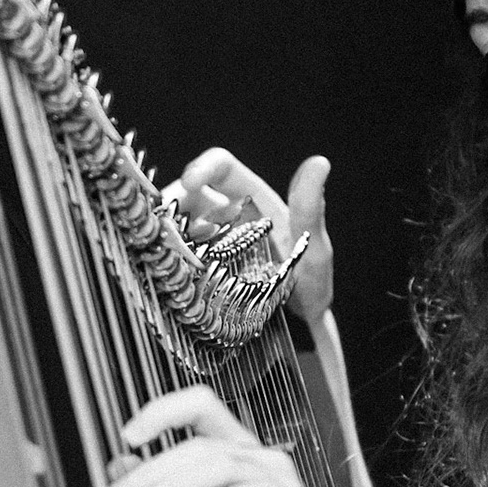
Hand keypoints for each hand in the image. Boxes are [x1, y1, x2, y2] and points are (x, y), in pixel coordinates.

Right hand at [162, 148, 333, 322]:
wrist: (300, 324)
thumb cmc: (311, 281)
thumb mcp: (315, 249)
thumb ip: (310, 209)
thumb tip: (320, 162)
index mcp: (252, 198)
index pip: (222, 168)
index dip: (202, 168)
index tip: (189, 183)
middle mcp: (225, 213)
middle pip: (188, 195)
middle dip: (172, 207)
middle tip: (168, 232)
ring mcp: (208, 238)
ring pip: (176, 223)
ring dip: (167, 235)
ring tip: (170, 255)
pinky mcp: (197, 264)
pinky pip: (174, 253)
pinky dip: (167, 257)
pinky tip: (172, 271)